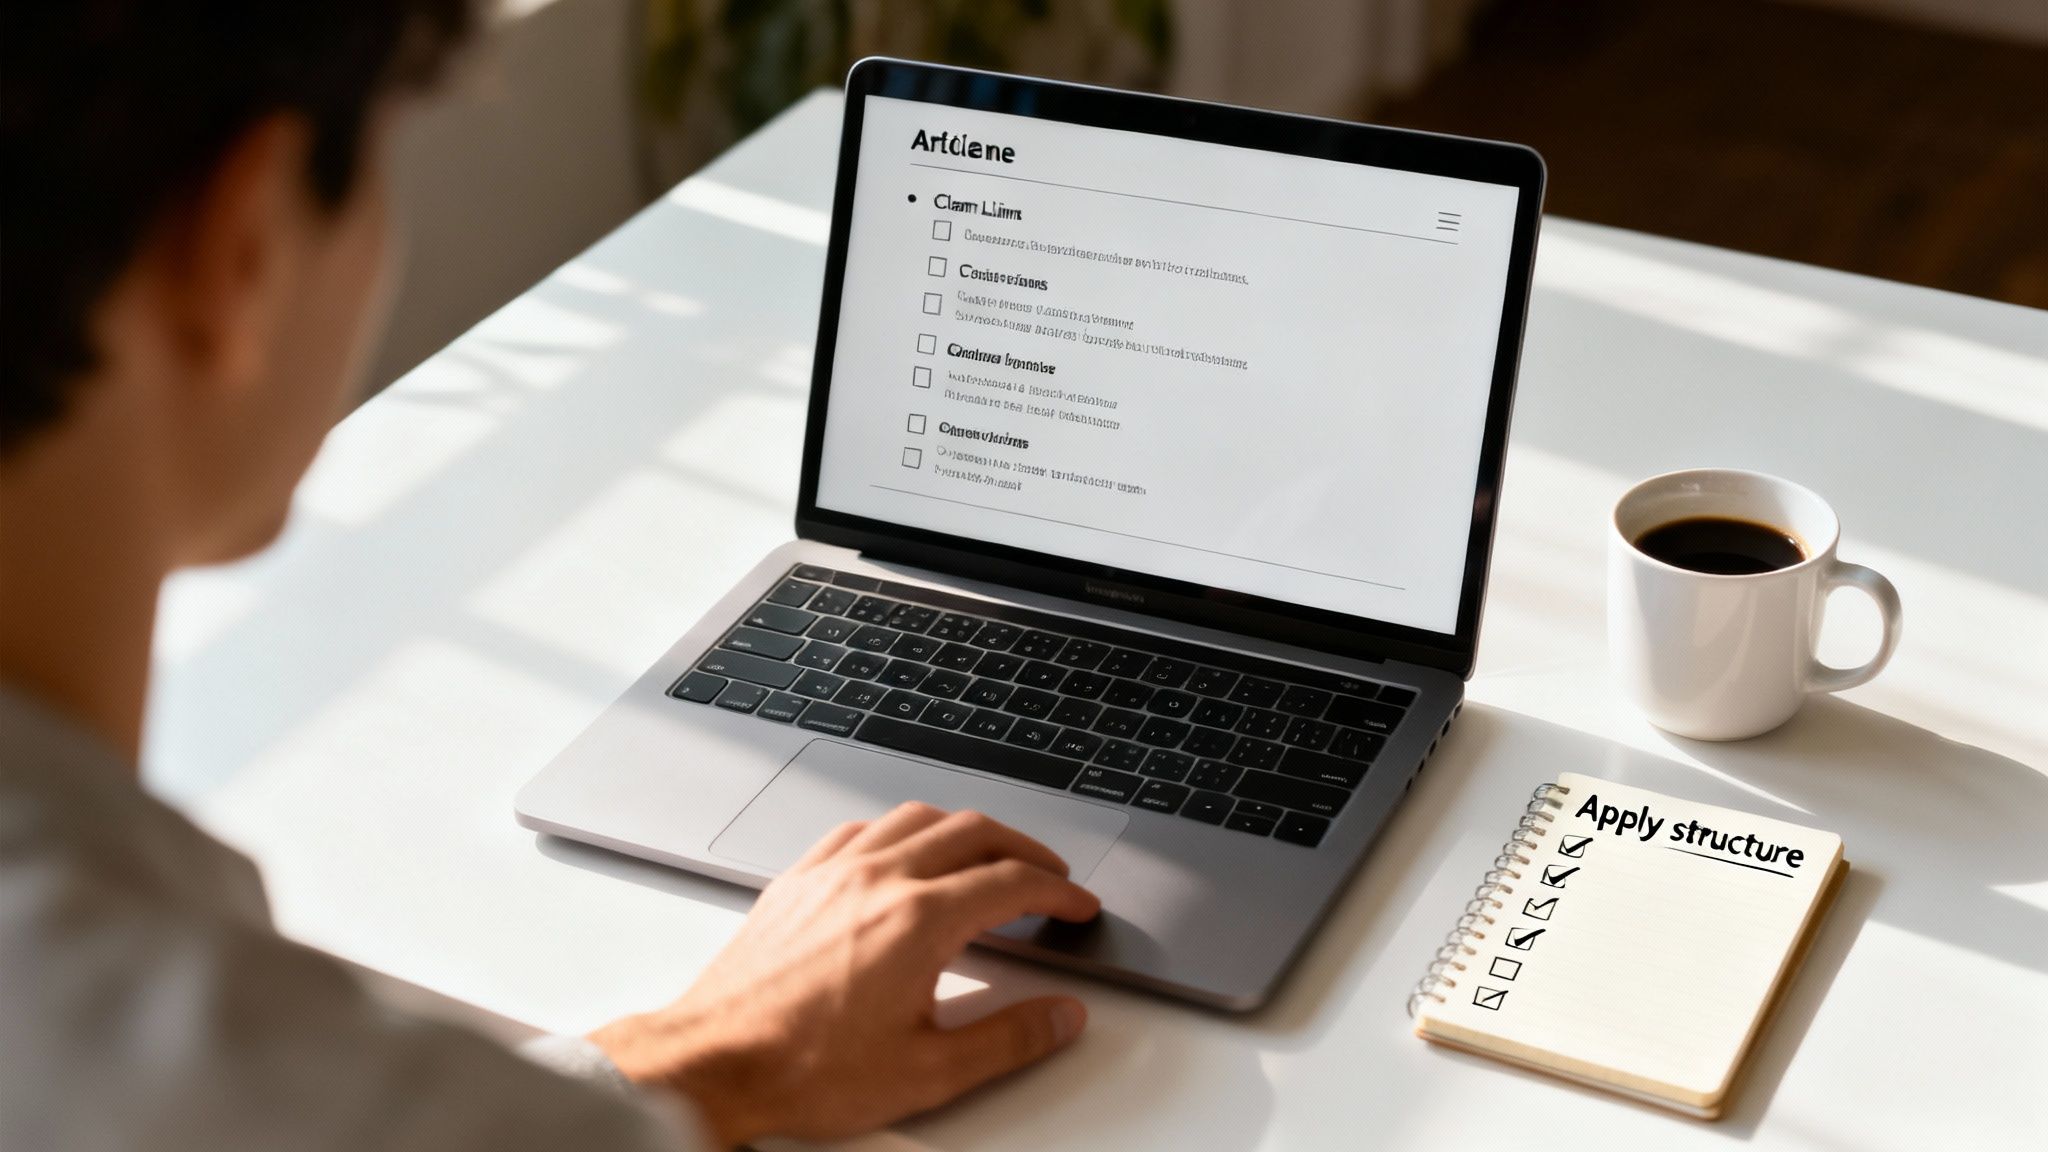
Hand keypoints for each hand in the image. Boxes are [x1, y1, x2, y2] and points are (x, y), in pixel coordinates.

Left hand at [588, 803, 1100, 1146]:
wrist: (713, 1063)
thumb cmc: (803, 1069)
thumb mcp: (927, 1072)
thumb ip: (1008, 1039)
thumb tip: (1060, 1016)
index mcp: (916, 921)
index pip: (1011, 883)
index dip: (1058, 892)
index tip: (1076, 906)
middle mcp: (877, 880)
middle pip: (973, 832)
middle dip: (1024, 850)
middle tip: (1049, 878)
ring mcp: (833, 872)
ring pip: (917, 817)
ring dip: (966, 830)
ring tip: (989, 856)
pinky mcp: (798, 879)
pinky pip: (862, 828)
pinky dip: (902, 831)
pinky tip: (905, 853)